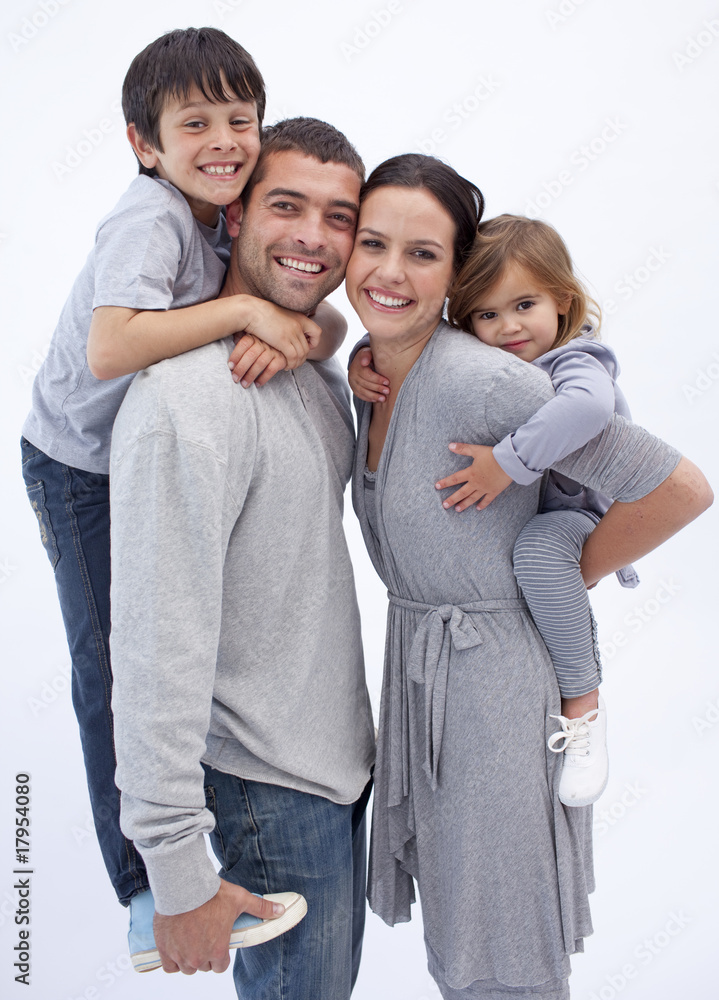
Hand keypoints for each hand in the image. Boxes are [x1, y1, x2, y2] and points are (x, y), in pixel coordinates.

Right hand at [154, 879, 282, 974]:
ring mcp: (180, 955)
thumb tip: (281, 911)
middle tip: (204, 936)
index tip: (217, 942)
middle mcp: (199, 958)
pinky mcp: (165, 950)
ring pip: (186, 967)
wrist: (184, 886)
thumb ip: (261, 908)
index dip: (219, 955)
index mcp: (218, 951)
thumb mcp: (240, 899)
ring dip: (188, 958)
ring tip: (190, 939)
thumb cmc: (212, 893)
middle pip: (202, 966)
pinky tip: (176, 947)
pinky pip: (169, 966)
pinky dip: (172, 959)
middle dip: (204, 955)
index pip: (220, 967)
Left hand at [228, 334, 287, 386]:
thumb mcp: (249, 336)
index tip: (230, 366)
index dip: (236, 355)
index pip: (244, 343)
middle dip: (242, 368)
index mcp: (255, 335)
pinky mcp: (282, 359)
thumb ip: (239, 337)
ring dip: (251, 375)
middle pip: (251, 354)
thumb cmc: (259, 343)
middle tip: (235, 379)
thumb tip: (231, 340)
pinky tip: (257, 384)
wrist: (282, 343)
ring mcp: (274, 350)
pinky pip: (272, 369)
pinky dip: (264, 378)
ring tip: (244, 384)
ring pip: (261, 362)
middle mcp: (265, 342)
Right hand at [240, 297, 320, 368]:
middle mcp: (298, 325)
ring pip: (301, 354)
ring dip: (296, 363)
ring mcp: (292, 333)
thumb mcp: (279, 315)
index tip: (306, 347)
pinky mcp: (283, 341)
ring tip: (288, 366)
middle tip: (293, 362)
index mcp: (299, 317)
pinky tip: (284, 366)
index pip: (317, 332)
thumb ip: (287, 323)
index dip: (314, 342)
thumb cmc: (260, 313)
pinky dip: (290, 364)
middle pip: (307, 347)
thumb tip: (287, 334)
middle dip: (302, 358)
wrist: (251, 311)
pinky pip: (293, 357)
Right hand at [348, 347, 389, 401]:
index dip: (377, 379)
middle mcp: (352, 375)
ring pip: (362, 391)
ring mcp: (352, 382)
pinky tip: (376, 400)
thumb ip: (367, 355)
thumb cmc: (368, 357)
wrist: (359, 361)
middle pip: (365, 384)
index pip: (367, 374)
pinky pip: (360, 395)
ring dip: (374, 396)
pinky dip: (368, 398)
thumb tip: (364, 362)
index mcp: (357, 366)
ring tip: (383, 399)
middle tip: (388, 391)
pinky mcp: (353, 388)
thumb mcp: (368, 352)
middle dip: (377, 388)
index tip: (387, 382)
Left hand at [435, 443, 512, 511]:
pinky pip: (487, 500)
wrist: (509, 463)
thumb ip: (463, 449)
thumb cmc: (493, 455)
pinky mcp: (494, 491)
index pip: (455, 479)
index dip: (445, 482)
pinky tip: (478, 508)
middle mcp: (476, 483)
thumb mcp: (476, 450)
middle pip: (462, 492)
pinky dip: (482, 504)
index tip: (437, 487)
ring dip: (464, 504)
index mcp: (471, 473)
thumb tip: (450, 446)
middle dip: (452, 499)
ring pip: (472, 498)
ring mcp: (485, 488)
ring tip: (457, 510)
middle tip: (444, 506)